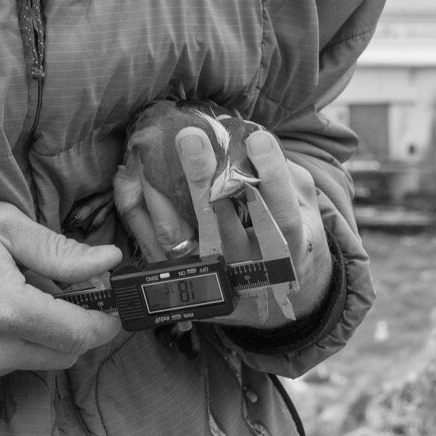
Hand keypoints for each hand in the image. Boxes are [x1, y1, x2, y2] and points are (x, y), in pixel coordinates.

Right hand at [0, 202, 123, 394]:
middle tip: (64, 296)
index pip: (81, 334)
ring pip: (31, 363)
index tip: (113, 308)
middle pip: (63, 356)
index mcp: (8, 310)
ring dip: (37, 337)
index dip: (106, 322)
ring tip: (9, 299)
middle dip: (74, 329)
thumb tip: (108, 262)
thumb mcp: (0, 225)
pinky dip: (3, 348)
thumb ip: (59, 250)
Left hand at [119, 128, 333, 330]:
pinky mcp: (179, 278)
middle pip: (220, 225)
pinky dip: (136, 208)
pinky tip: (130, 176)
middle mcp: (246, 267)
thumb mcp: (305, 209)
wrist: (275, 300)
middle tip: (189, 138)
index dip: (271, 177)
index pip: (280, 213)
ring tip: (148, 151)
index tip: (257, 138)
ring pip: (175, 235)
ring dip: (158, 191)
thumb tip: (250, 135)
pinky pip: (149, 243)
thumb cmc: (290, 238)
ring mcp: (208, 275)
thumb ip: (285, 175)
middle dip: (202, 179)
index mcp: (288, 249)